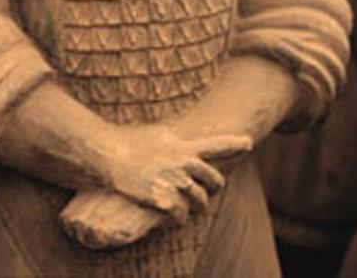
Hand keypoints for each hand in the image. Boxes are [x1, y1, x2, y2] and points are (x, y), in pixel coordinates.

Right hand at [63, 128, 250, 248]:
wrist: (108, 154)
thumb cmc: (127, 145)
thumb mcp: (156, 137)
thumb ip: (175, 144)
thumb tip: (186, 149)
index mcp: (180, 145)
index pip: (213, 144)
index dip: (233, 143)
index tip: (249, 143)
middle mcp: (182, 161)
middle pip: (214, 180)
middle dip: (211, 189)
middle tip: (201, 194)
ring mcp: (174, 179)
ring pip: (199, 202)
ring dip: (192, 207)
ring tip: (177, 204)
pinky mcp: (164, 198)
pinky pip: (181, 217)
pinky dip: (176, 219)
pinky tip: (166, 214)